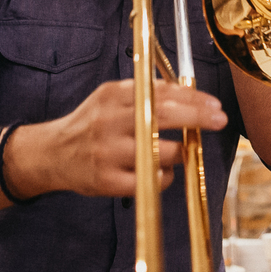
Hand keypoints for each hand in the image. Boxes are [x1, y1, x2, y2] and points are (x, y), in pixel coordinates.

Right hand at [38, 78, 227, 198]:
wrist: (50, 154)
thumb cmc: (91, 124)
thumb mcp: (110, 97)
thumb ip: (145, 92)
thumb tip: (188, 90)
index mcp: (112, 95)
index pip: (160, 92)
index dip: (193, 98)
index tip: (215, 104)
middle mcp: (109, 121)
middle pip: (163, 115)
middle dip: (198, 117)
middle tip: (220, 119)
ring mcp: (107, 152)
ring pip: (161, 151)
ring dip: (181, 151)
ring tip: (182, 150)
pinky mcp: (106, 180)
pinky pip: (150, 180)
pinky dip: (165, 176)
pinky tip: (163, 171)